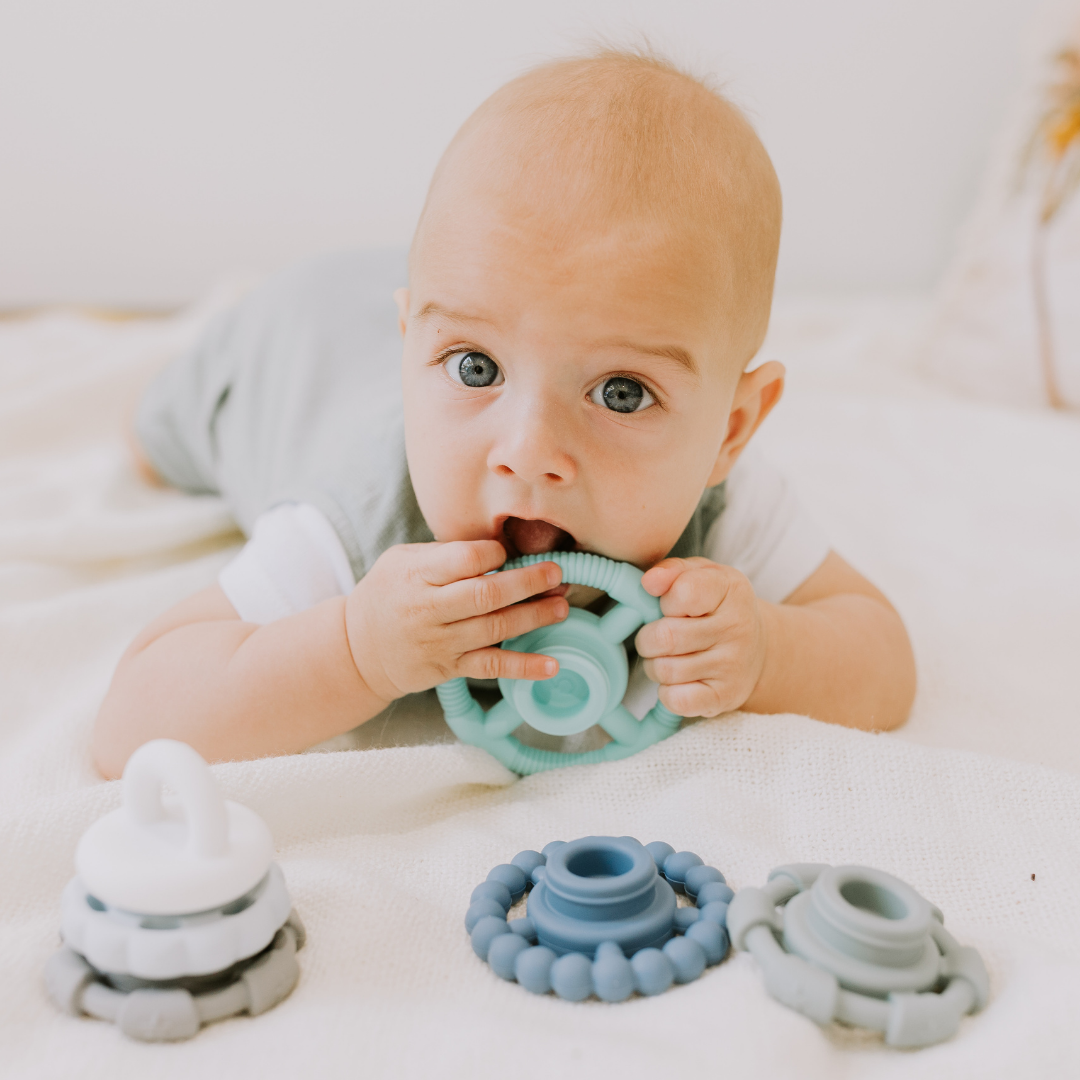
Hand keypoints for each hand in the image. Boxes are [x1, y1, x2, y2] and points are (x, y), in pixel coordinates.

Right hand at [344, 540, 567, 703]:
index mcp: (417, 574)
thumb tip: (498, 548)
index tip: (507, 551)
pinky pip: (492, 667)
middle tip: (556, 573)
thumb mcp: (403, 561)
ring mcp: (441, 642)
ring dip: (534, 617)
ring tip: (562, 606)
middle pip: (486, 594)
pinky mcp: (450, 668)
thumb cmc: (388, 593)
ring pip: (495, 629)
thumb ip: (445, 553)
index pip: (465, 558)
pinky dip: (524, 667)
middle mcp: (428, 609)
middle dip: (528, 582)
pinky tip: (552, 664)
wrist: (357, 649)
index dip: (494, 553)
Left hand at [634, 557, 766, 717]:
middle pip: (665, 637)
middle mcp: (738, 628)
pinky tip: (679, 680)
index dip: (664, 601)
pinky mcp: (725, 697)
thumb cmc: (716, 607)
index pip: (682, 593)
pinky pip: (676, 700)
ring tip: (668, 657)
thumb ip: (671, 571)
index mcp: (731, 590)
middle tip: (657, 637)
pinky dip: (666, 692)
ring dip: (655, 665)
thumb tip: (649, 582)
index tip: (671, 606)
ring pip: (665, 670)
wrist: (756, 649)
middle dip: (649, 638)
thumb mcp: (700, 575)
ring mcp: (733, 666)